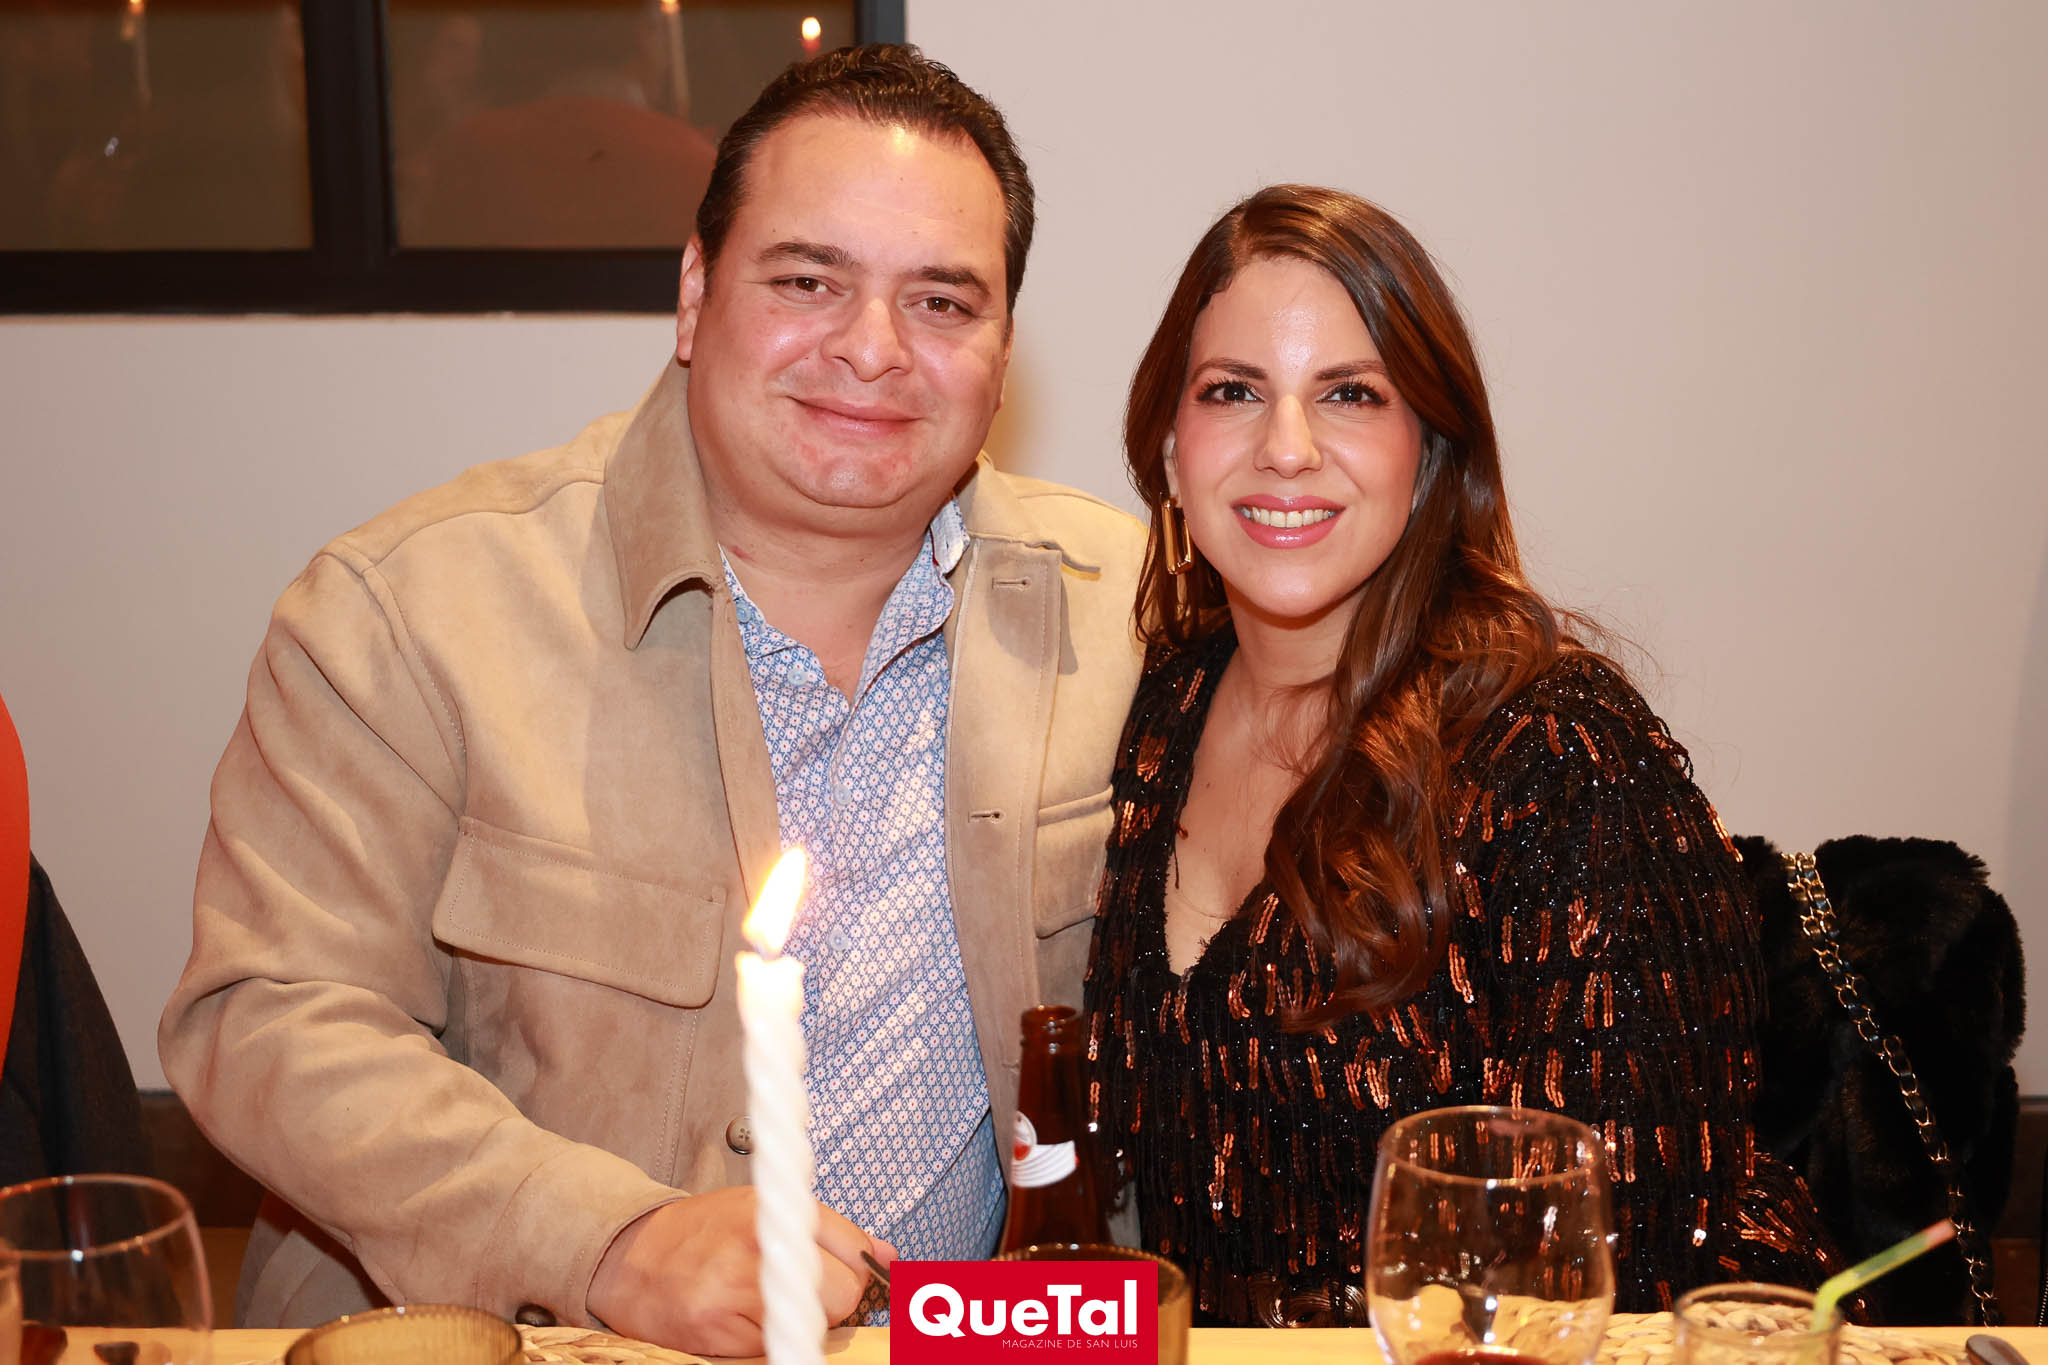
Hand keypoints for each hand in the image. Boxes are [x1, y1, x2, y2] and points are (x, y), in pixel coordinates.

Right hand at [586, 1187, 895, 1355]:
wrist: (628, 1259)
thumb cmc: (702, 1233)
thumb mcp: (763, 1209)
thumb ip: (828, 1231)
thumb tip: (889, 1256)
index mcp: (772, 1206)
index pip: (854, 1246)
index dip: (861, 1268)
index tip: (854, 1276)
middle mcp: (757, 1242)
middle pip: (844, 1291)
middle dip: (836, 1301)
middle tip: (802, 1294)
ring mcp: (736, 1288)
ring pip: (812, 1326)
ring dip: (802, 1325)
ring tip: (765, 1304)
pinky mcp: (717, 1331)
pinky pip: (773, 1348)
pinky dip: (768, 1343)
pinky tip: (742, 1321)